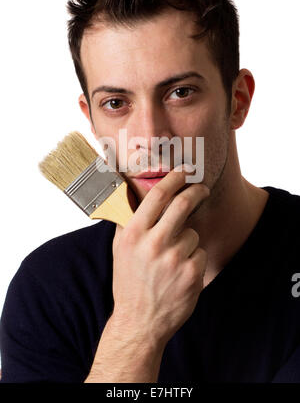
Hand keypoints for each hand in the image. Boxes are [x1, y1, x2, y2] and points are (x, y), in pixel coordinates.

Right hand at [111, 166, 209, 347]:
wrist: (139, 322)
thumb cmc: (129, 281)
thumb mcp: (120, 249)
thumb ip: (129, 221)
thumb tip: (137, 193)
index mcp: (133, 234)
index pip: (157, 195)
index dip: (174, 179)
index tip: (183, 172)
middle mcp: (153, 244)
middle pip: (182, 204)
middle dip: (196, 192)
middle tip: (202, 189)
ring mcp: (174, 259)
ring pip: (193, 233)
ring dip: (188, 239)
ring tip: (173, 258)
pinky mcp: (192, 273)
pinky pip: (200, 252)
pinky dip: (194, 258)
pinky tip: (180, 272)